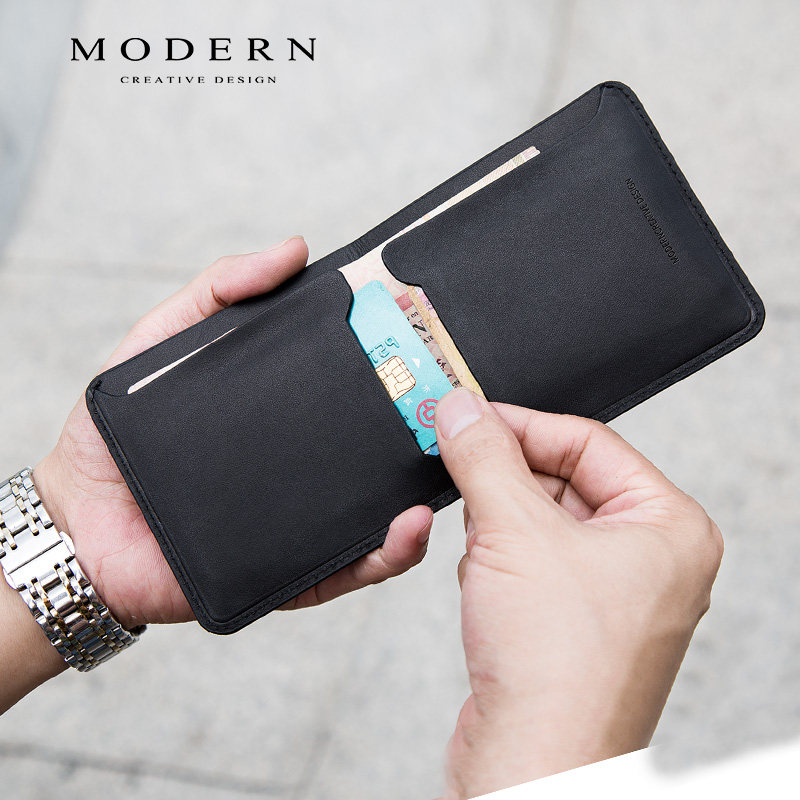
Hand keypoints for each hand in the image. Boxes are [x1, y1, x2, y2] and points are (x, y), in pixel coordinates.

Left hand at [32, 238, 432, 629]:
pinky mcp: (292, 575)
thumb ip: (218, 292)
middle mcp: (307, 468)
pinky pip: (347, 571)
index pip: (358, 389)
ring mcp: (306, 523)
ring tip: (447, 463)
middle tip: (458, 398)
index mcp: (290, 416)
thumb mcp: (163, 342)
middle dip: (428, 427)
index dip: (400, 361)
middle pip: (382, 451)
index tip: (430, 330)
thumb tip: (295, 248)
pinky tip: (406, 527)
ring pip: (381, 512)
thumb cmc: (118, 435)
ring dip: (423, 491)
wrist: (78, 523)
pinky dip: (385, 555)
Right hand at [433, 389, 722, 797]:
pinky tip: (487, 587)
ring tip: (484, 554)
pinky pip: (527, 558)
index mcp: (667, 527)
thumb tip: (461, 410)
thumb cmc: (557, 668)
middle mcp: (647, 558)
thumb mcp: (512, 532)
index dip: (523, 424)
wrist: (531, 766)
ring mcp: (609, 592)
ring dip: (496, 525)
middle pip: (561, 478)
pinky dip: (495, 560)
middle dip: (505, 479)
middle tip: (456, 460)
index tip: (471, 414)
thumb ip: (485, 458)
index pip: (588, 441)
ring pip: (537, 519)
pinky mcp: (568, 619)